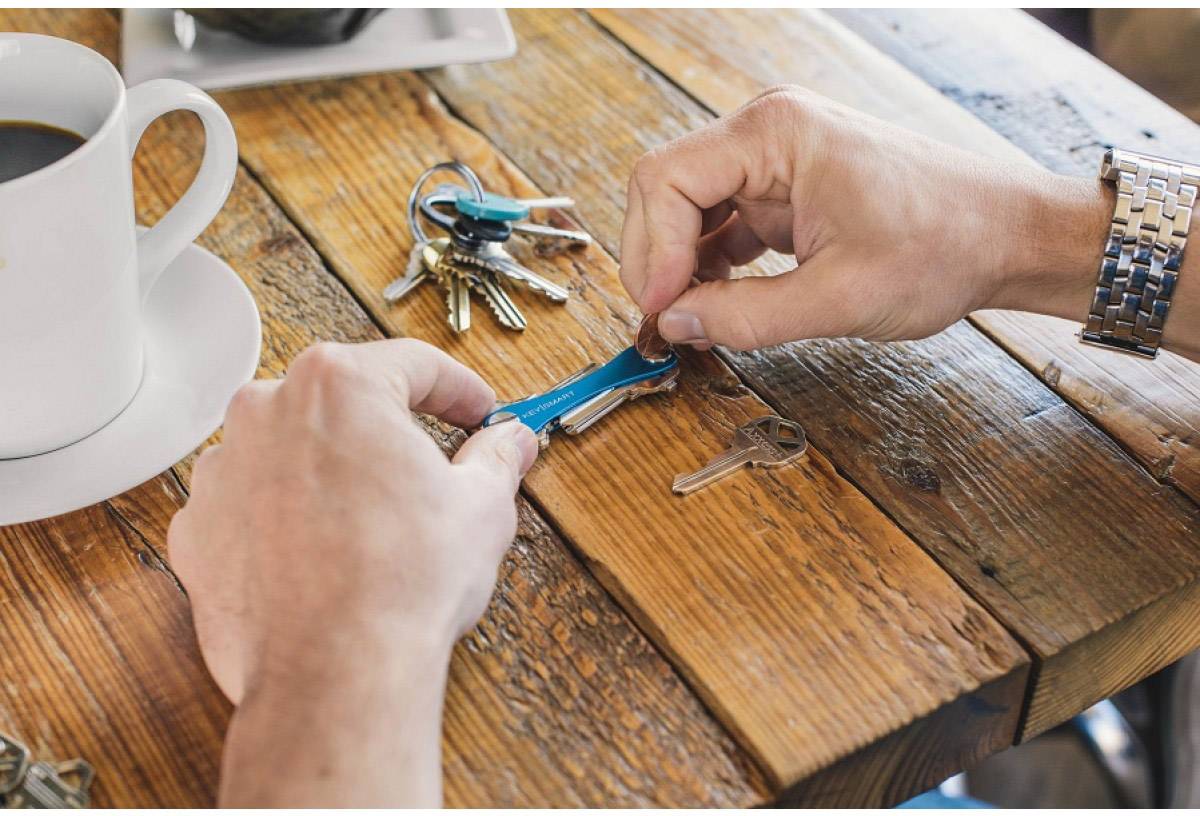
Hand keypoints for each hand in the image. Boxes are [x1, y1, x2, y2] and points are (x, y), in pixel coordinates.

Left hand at [167, 339, 537, 805]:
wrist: (334, 672)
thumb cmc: (403, 583)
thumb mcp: (480, 506)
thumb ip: (495, 458)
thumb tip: (510, 441)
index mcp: (339, 383)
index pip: (412, 364)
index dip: (459, 390)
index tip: (477, 413)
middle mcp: (266, 410)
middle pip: (343, 403)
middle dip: (389, 432)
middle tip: (431, 469)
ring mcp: (222, 470)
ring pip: (291, 451)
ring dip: (331, 473)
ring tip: (373, 525)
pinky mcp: (196, 529)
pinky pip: (250, 505)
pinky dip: (284, 520)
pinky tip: (322, 556)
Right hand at [620, 85, 1109, 349]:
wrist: (1004, 236)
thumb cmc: (943, 246)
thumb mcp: (840, 298)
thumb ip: (746, 316)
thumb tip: (675, 324)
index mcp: (777, 133)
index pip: (668, 179)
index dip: (652, 249)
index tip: (663, 308)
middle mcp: (767, 133)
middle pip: (666, 188)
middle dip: (655, 258)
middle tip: (664, 322)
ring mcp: (773, 160)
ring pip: (686, 208)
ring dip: (677, 265)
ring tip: (687, 321)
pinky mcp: (784, 190)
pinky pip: (720, 223)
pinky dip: (706, 266)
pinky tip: (713, 305)